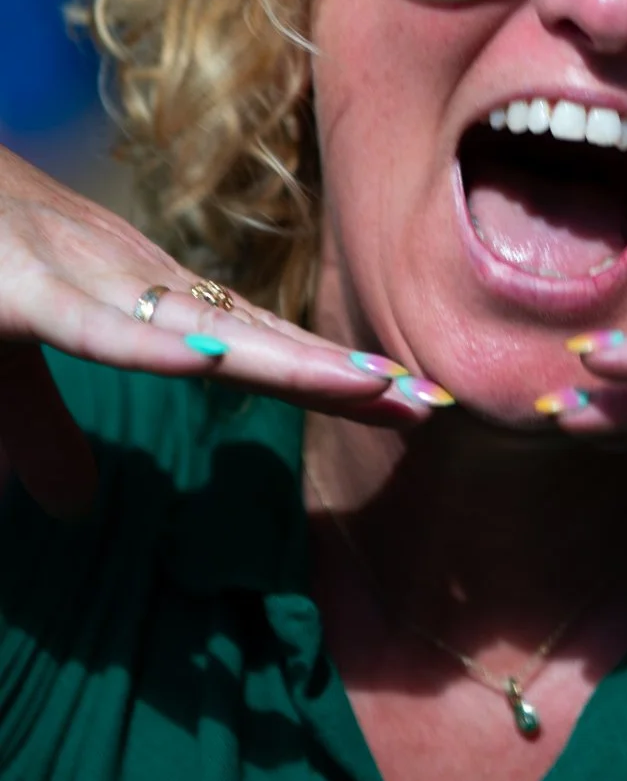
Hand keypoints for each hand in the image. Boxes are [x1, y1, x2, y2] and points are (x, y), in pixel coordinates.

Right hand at [0, 147, 449, 517]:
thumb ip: (41, 430)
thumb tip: (75, 506)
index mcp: (129, 295)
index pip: (248, 342)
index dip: (326, 378)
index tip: (410, 406)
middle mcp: (123, 276)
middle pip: (250, 335)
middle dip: (337, 373)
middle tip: (431, 404)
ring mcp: (76, 273)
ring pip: (194, 325)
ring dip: (281, 357)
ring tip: (366, 384)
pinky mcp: (19, 286)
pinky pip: (92, 324)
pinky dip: (150, 343)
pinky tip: (213, 361)